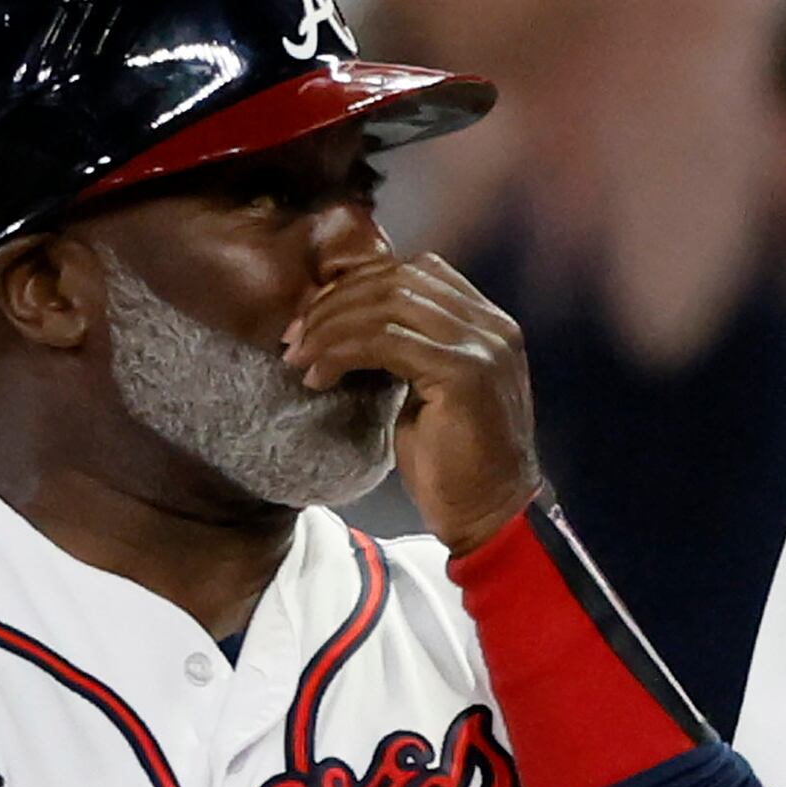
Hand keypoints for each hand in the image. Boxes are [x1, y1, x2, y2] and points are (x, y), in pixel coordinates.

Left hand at [285, 252, 541, 549]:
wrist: (488, 515)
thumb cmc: (452, 463)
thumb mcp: (427, 390)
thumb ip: (407, 348)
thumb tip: (346, 323)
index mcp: (486, 322)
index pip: (414, 271)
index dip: (356, 285)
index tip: (312, 318)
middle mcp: (491, 325)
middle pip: (398, 279)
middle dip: (335, 304)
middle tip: (294, 338)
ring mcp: (482, 346)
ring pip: (388, 305)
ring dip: (331, 328)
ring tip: (300, 359)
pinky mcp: (464, 373)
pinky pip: (386, 341)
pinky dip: (342, 353)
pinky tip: (319, 378)